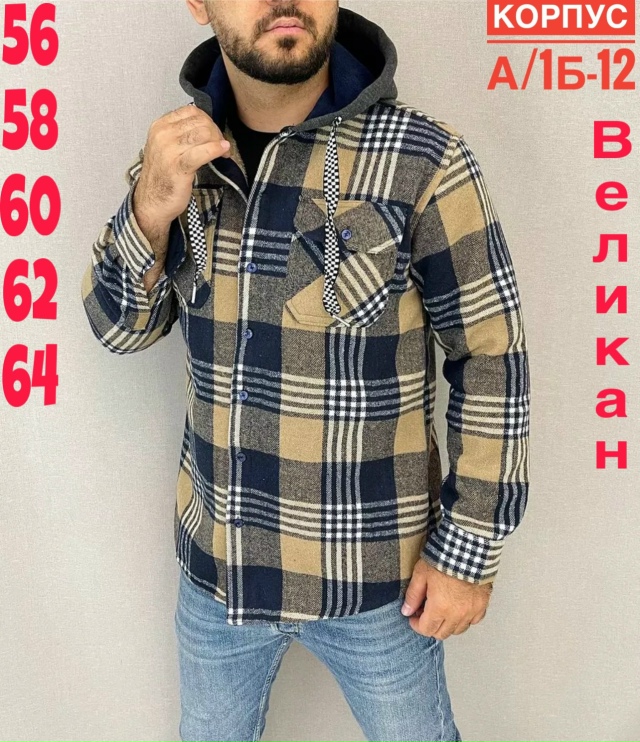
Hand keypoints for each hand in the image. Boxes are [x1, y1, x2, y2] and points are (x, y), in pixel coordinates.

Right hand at [133, 104, 231, 233]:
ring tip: (223, 153)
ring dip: (218, 141)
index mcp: (160, 126)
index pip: (191, 111)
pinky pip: (203, 152)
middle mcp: (163, 135)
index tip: (215, 134)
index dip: (209, 121)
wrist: (152, 202)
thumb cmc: (163, 177)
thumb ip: (182, 134)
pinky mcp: (178, 166)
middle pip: (200, 122)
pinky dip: (216, 150)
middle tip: (222, 146)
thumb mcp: (167, 148)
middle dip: (216, 132)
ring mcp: (169, 150)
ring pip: (204, 133)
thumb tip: (207, 127)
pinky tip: (223, 152)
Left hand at [401, 557, 492, 639]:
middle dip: (431, 626)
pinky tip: (458, 608)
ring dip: (447, 624)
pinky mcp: (482, 605)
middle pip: (442, 633)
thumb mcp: (421, 574)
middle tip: (425, 611)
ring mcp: (471, 611)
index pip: (426, 629)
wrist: (469, 549)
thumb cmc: (443, 559)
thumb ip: (413, 595)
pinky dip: (465, 619)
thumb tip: (406, 611)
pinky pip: (473, 621)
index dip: (416, 625)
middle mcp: (457, 615)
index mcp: (440, 608)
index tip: (413, 616)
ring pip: (458, 630)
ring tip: (442, 609)